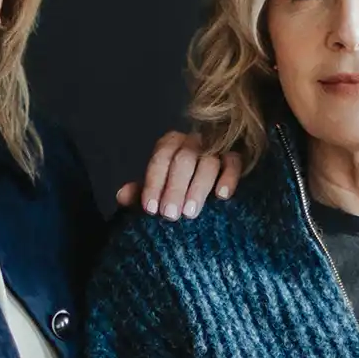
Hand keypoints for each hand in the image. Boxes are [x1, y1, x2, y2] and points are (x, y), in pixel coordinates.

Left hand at [115, 132, 235, 218]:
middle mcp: (193, 141)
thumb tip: (122, 195)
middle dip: (175, 188)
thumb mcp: (158, 192)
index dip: (154, 182)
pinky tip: (222, 196)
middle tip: (170, 216)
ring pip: (208, 162)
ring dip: (198, 188)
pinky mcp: (237, 158)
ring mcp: (216, 148)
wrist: (210, 194)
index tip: (150, 209)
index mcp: (171, 144)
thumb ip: (140, 193)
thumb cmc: (179, 192)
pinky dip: (229, 178)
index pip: (161, 157)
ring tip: (190, 213)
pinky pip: (234, 163)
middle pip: (184, 159)